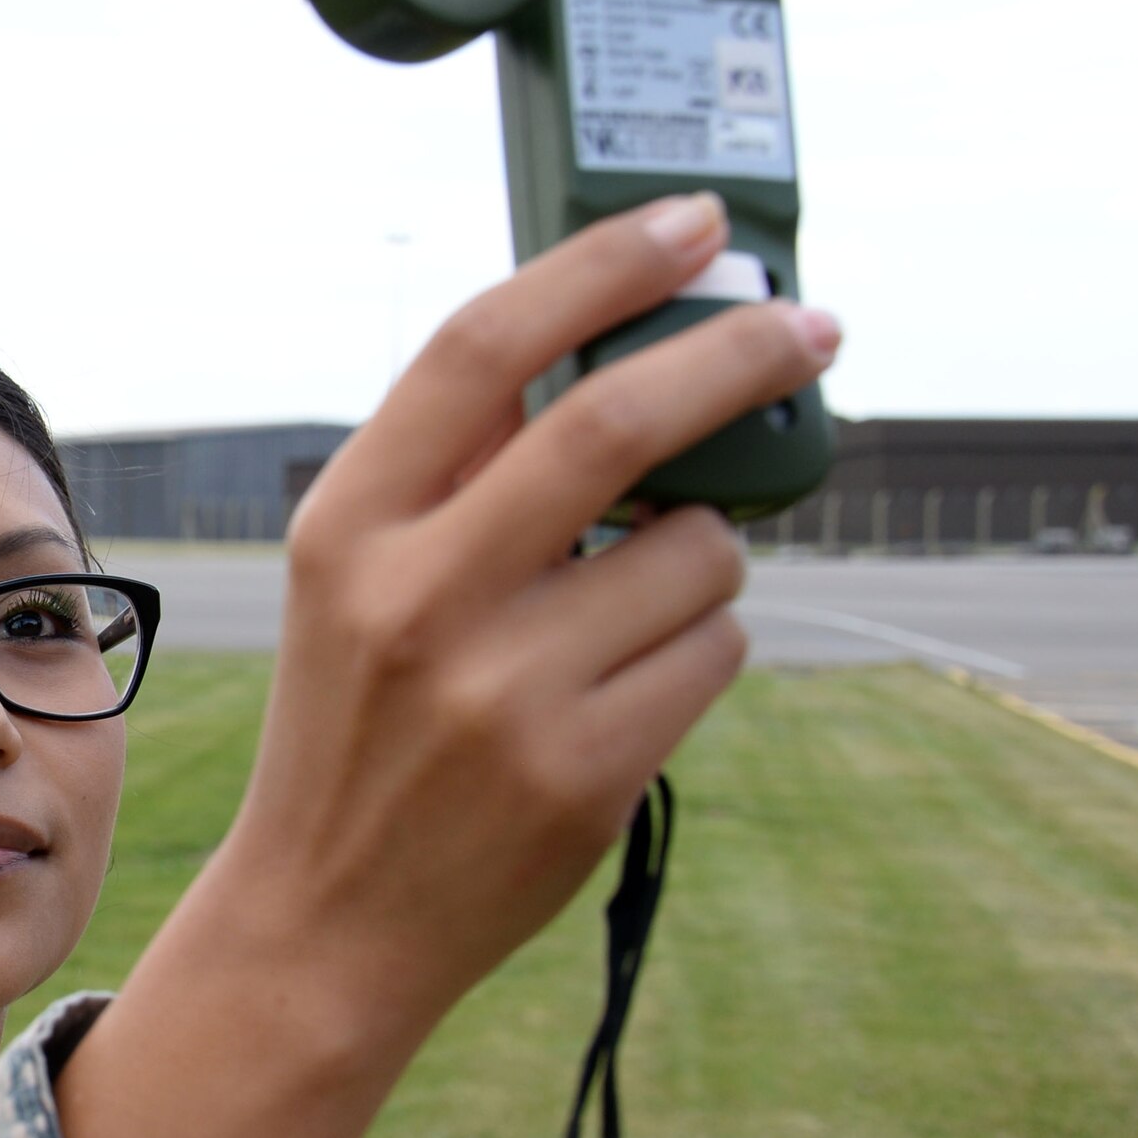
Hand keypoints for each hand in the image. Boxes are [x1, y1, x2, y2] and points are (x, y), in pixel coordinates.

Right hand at [223, 192, 838, 1035]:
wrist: (328, 913)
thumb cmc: (359, 720)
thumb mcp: (354, 577)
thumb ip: (455, 471)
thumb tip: (617, 341)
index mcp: (348, 524)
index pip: (481, 346)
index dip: (600, 265)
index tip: (694, 224)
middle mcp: (417, 595)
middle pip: (618, 421)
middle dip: (738, 356)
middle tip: (809, 329)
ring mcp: (503, 689)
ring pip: (698, 553)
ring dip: (702, 559)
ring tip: (628, 612)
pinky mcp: (583, 770)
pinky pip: (717, 652)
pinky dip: (702, 648)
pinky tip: (628, 690)